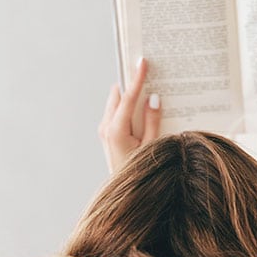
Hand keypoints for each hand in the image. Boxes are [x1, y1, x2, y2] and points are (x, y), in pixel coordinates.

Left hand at [98, 57, 160, 172]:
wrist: (126, 194)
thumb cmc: (141, 171)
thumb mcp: (152, 145)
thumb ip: (152, 120)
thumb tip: (153, 98)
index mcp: (117, 129)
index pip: (128, 97)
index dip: (137, 78)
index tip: (142, 62)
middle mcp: (106, 127)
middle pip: (118, 95)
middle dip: (132, 85)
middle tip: (148, 75)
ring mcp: (104, 130)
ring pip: (116, 103)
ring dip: (130, 97)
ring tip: (148, 93)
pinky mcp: (106, 134)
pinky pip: (116, 113)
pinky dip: (127, 108)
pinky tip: (142, 111)